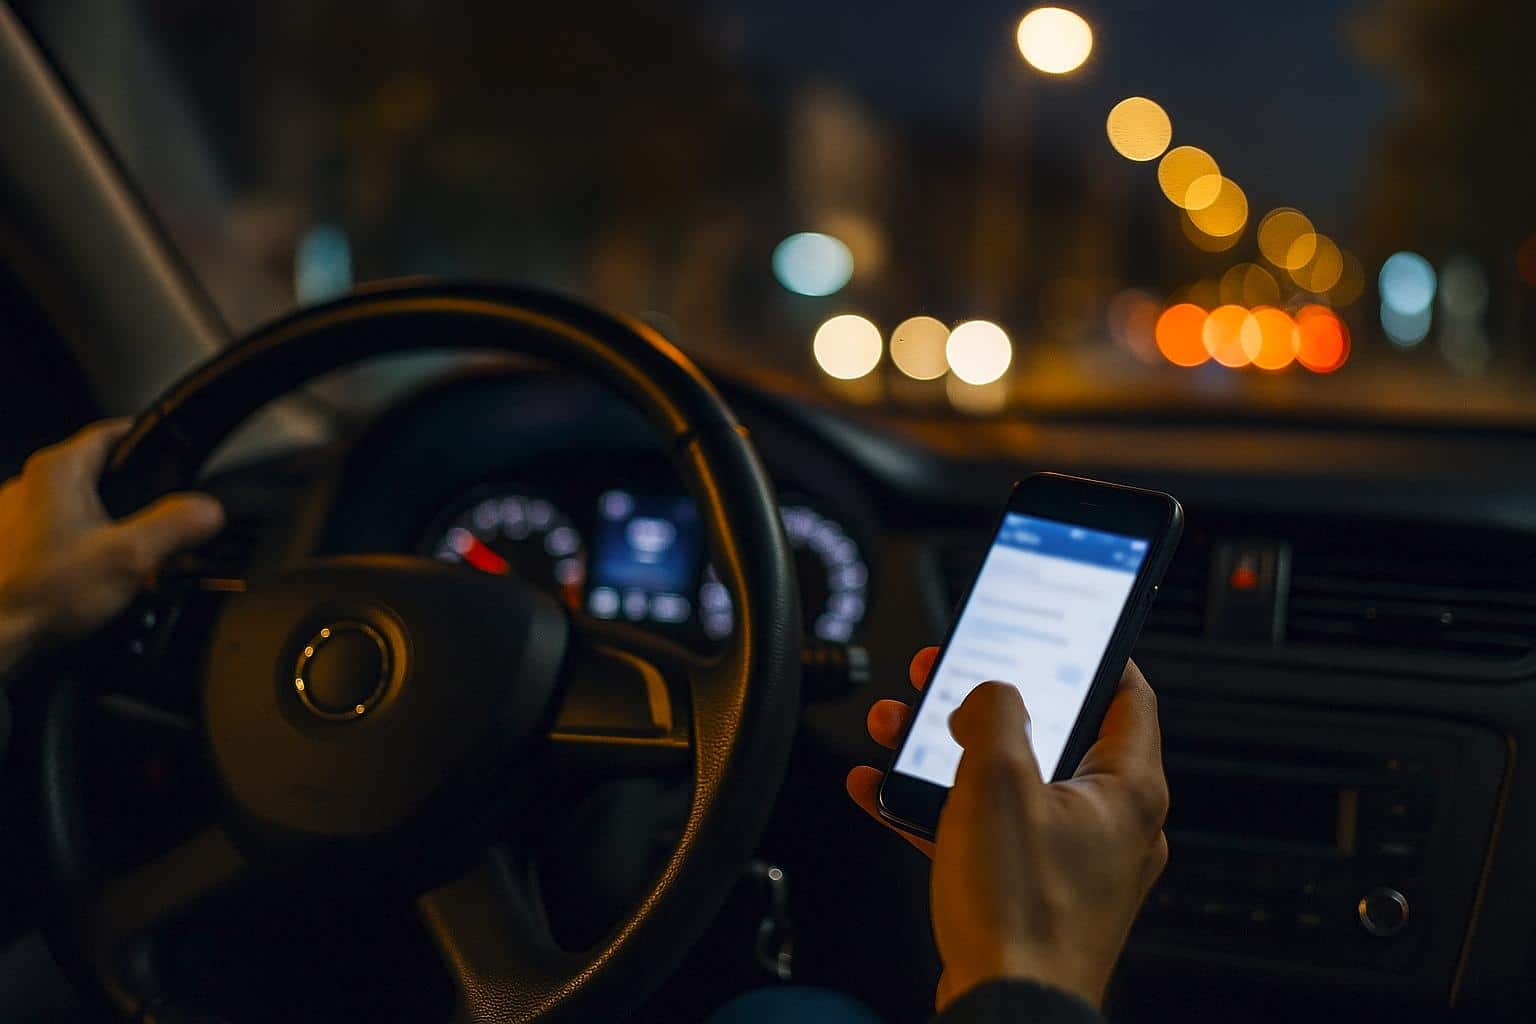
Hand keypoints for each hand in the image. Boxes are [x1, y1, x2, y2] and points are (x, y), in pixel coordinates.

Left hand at [0, 420, 224, 678]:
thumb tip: (209, 508)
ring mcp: (14, 514)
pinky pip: (55, 532)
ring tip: (127, 555)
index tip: (165, 444)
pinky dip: (78, 544)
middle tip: (157, 521)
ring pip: (75, 505)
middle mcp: (29, 484)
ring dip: (103, 523)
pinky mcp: (9, 544)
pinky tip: (92, 574)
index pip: (110, 432)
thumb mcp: (130, 557)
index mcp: (57, 470)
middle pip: (96, 473)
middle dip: (130, 496)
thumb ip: (176, 527)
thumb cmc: (42, 593)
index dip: (144, 437)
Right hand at [846, 649, 1169, 1010]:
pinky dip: (942, 807)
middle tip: (947, 677)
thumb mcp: (996, 782)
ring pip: (1010, 782)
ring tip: (899, 728)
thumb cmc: (1020, 913)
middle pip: (1052, 735)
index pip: (1127, 694)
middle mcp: (1111, 824)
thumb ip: (995, 713)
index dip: (1090, 652)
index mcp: (1126, 789)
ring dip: (949, 751)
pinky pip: (988, 831)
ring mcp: (1073, 861)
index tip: (1060, 628)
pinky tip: (886, 791)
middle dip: (984, 702)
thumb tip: (994, 690)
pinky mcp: (1035, 892)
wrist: (1006, 1010)